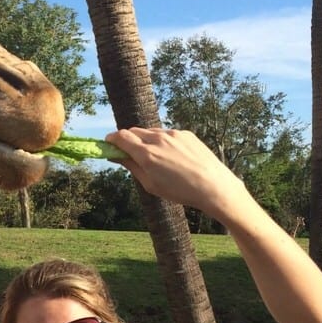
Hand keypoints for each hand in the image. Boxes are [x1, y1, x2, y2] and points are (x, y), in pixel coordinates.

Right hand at [106, 127, 243, 217]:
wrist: (213, 186)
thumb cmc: (180, 191)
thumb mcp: (150, 184)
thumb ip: (131, 167)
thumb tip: (116, 156)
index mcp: (147, 154)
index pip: (121, 137)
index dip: (112, 139)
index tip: (108, 143)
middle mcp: (158, 139)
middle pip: (134, 131)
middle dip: (127, 139)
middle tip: (127, 151)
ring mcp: (173, 134)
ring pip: (151, 132)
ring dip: (145, 140)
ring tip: (154, 158)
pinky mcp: (186, 133)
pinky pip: (167, 134)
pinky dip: (162, 141)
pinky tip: (172, 157)